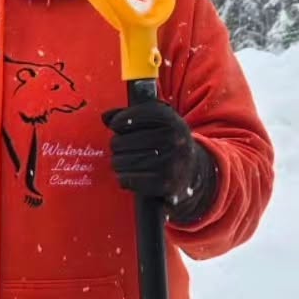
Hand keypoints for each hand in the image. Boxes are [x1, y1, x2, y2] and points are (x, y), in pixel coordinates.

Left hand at [103, 103, 215, 219]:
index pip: (131, 117)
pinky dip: (124, 178)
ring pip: (121, 162)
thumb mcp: (158, 122)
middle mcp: (173, 139)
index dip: (118, 122)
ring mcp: (170, 163)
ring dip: (118, 163)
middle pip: (121, 142)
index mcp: (171, 120)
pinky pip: (127, 180)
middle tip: (123, 148)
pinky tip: (131, 175)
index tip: (117, 125)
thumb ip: (131, 115)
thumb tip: (106, 117)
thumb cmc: (168, 142)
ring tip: (126, 161)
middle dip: (117, 145)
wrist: (192, 170)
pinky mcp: (164, 184)